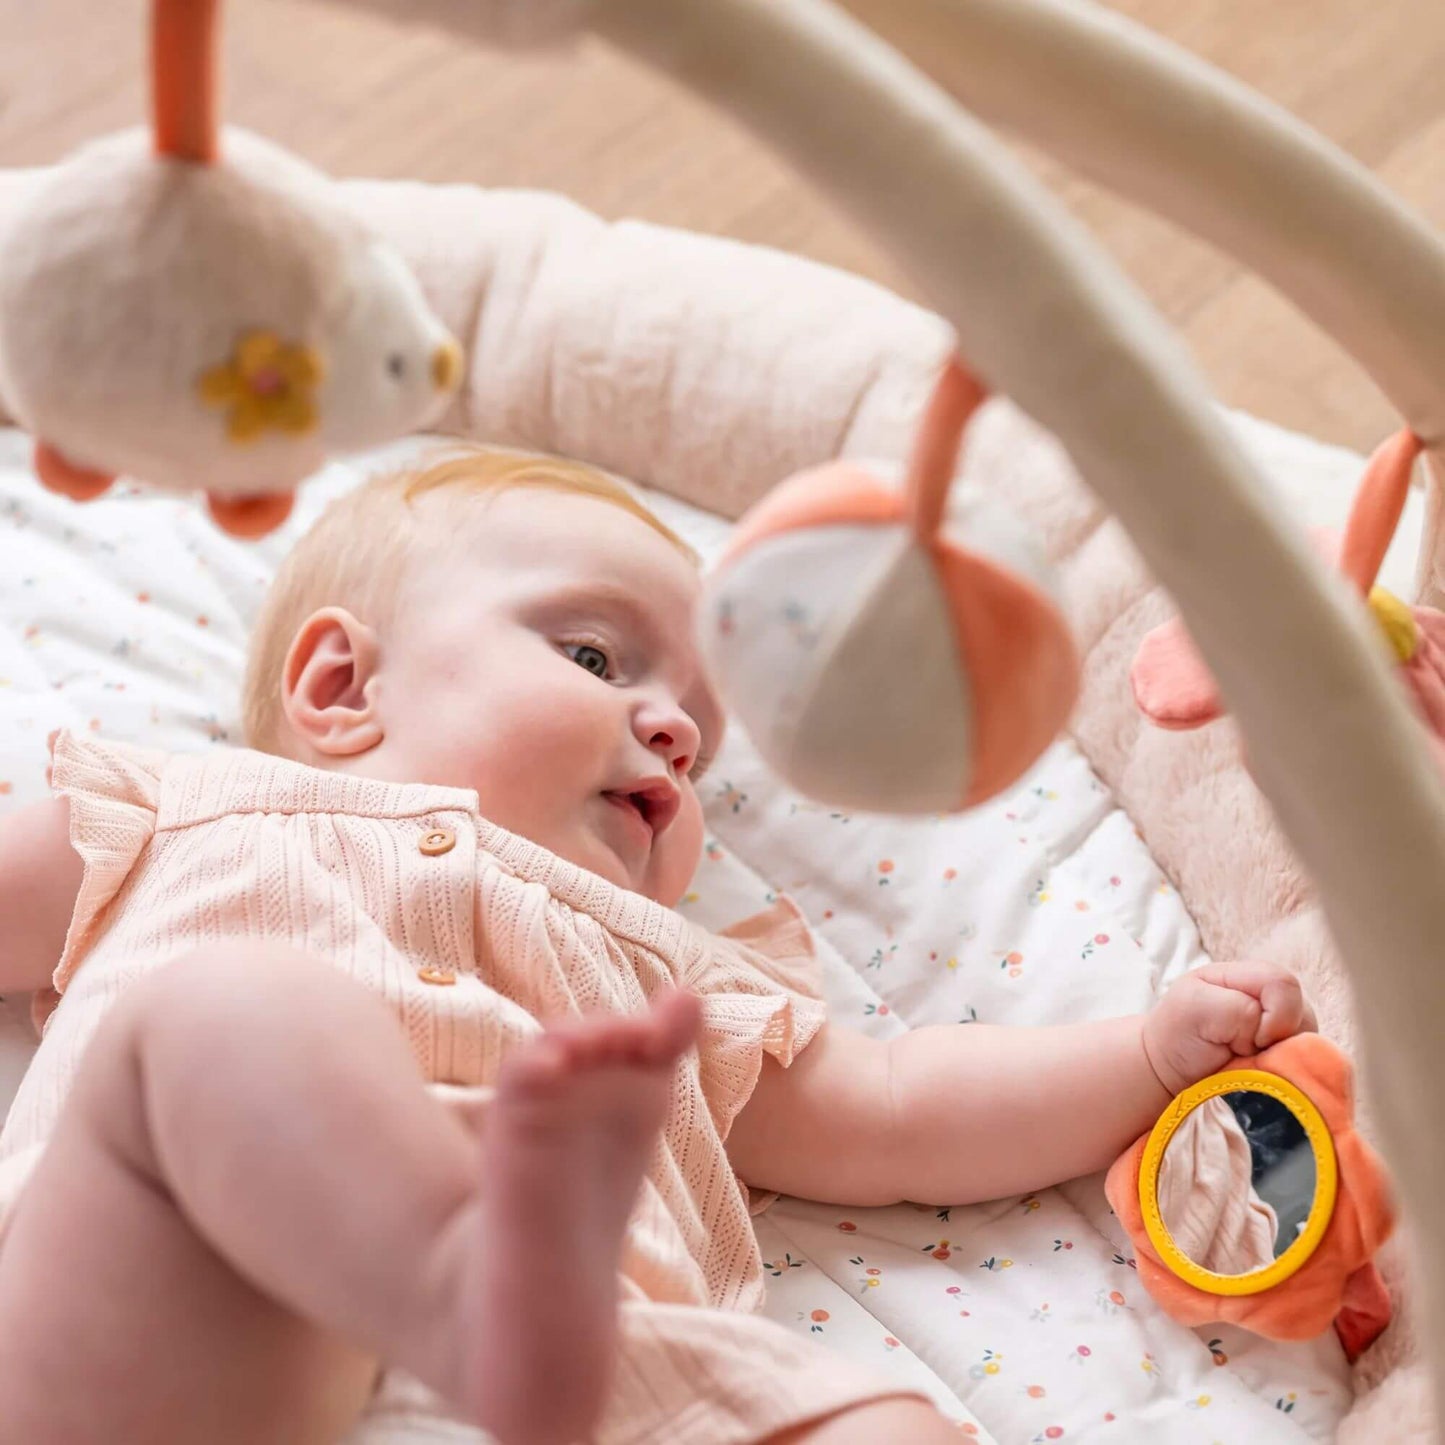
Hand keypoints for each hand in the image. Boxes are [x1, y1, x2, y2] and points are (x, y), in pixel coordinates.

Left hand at [1142, 960, 1315, 1097]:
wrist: (1174, 1070)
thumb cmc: (1180, 1033)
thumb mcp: (1196, 1007)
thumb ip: (1239, 1010)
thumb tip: (1273, 1034)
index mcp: (1249, 976)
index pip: (1284, 985)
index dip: (1272, 1015)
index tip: (1244, 1038)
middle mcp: (1273, 999)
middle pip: (1305, 1014)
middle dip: (1279, 1039)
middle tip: (1245, 1052)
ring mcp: (1285, 1029)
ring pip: (1311, 1042)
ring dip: (1284, 1059)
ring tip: (1252, 1062)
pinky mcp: (1290, 1056)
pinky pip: (1310, 1065)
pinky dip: (1290, 1074)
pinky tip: (1264, 1075)